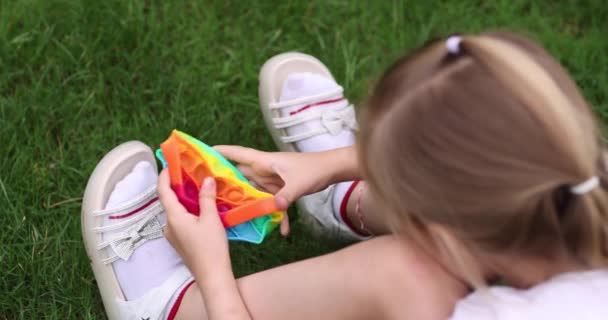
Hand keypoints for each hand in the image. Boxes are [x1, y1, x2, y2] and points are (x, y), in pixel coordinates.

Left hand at [158, 169, 229, 272]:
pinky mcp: (180, 242)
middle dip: (177, 186)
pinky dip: (188, 210)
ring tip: (199, 188)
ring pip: (176, 211)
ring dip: (184, 199)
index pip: (163, 191)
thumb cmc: (211, 247)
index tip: (170, 164)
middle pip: (169, 201)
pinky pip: (180, 220)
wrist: (212, 276)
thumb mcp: (211, 219)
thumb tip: (206, 179)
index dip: (164, 176)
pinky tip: (201, 208)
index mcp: (173, 217)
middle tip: (190, 174)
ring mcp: (173, 235)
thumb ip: (207, 198)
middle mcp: (169, 225)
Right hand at [214, 145, 334, 235]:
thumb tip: (275, 208)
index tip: (202, 153)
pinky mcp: (281, 188)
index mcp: (265, 162)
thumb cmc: (314, 169)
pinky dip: (277, 215)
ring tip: (236, 219)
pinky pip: (272, 202)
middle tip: (208, 195)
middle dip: (227, 184)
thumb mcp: (299, 183)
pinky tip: (283, 232)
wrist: (332, 170)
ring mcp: (272, 179)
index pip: (238, 154)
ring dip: (249, 205)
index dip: (220, 153)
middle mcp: (265, 169)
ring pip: (254, 191)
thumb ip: (286, 195)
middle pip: (240, 176)